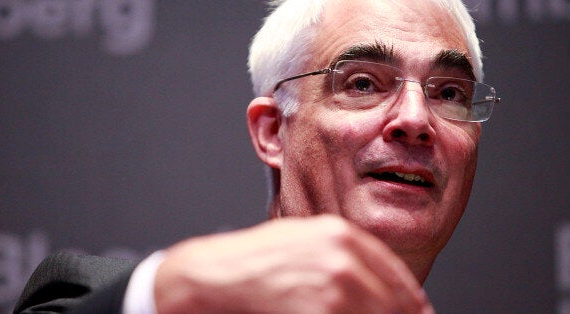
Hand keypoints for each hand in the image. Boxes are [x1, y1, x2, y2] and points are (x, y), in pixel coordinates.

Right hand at [154, 215, 433, 313]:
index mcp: (342, 235)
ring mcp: (333, 288)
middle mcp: (343, 258)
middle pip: (396, 304)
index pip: (397, 277)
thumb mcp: (304, 237)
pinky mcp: (320, 313)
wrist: (219, 275)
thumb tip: (377, 282)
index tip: (418, 313)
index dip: (411, 303)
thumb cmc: (257, 258)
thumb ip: (344, 252)